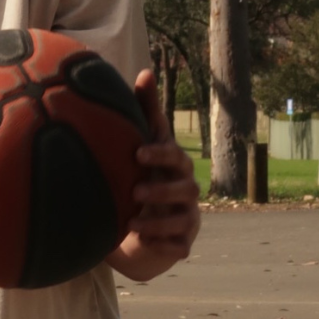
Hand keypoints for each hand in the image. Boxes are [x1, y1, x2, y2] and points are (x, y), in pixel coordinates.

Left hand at [108, 70, 200, 281]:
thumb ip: (144, 111)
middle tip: (134, 192)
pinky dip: (165, 245)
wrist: (144, 219)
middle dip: (161, 190)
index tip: (137, 154)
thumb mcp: (142, 143)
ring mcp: (186, 217)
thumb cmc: (144, 174)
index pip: (175, 156)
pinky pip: (180, 246)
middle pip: (185, 188)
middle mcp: (185, 190)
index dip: (160, 154)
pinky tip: (146, 243)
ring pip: (184, 219)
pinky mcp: (181, 242)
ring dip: (159, 221)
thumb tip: (145, 72)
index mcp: (175, 166)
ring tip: (132, 223)